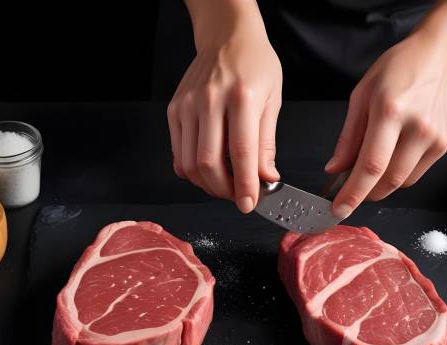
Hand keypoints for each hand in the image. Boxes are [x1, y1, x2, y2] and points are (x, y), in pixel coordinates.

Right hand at [168, 17, 281, 213]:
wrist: (227, 37)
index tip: (249, 205)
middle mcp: (210, 100)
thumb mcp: (272, 101)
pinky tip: (208, 171)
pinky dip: (191, 172)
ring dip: (207, 185)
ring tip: (225, 186)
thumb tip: (266, 179)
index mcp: (241, 96)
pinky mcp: (174, 111)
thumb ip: (267, 144)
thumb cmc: (254, 66)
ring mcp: (187, 105)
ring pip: (189, 164)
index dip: (245, 185)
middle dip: (224, 190)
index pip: (241, 152)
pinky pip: (178, 154)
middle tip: (238, 197)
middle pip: (209, 163)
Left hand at [324, 32, 446, 219]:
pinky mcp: (443, 145)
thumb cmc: (397, 69)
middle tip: (347, 196)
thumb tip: (334, 170)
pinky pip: (414, 174)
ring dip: (379, 187)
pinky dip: (396, 177)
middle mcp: (416, 127)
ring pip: (401, 182)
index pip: (370, 166)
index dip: (352, 194)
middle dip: (363, 195)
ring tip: (366, 174)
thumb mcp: (361, 95)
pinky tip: (388, 160)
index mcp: (390, 111)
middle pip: (387, 181)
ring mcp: (434, 138)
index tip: (338, 210)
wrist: (441, 56)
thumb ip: (348, 137)